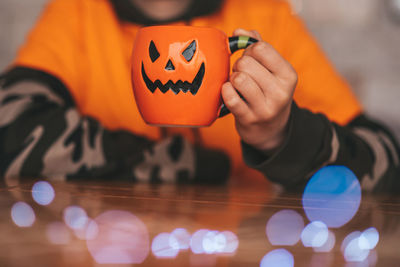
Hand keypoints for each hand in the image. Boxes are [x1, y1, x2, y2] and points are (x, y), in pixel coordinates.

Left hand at [222, 29, 296, 150]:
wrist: (270, 130)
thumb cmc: (268, 92)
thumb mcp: (272, 70)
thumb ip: (258, 45)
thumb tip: (239, 32)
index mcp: (288, 75)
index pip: (261, 48)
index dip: (249, 50)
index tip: (250, 59)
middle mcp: (280, 92)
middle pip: (246, 63)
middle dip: (239, 65)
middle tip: (242, 74)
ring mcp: (265, 107)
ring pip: (238, 78)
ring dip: (232, 79)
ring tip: (237, 84)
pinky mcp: (249, 119)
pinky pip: (230, 96)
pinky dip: (226, 91)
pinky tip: (229, 93)